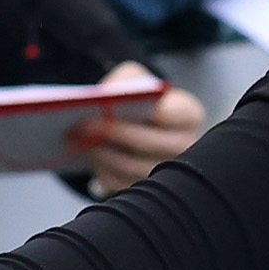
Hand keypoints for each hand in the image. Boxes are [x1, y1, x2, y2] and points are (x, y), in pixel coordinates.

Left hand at [64, 67, 205, 192]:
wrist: (131, 122)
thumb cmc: (135, 98)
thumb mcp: (132, 78)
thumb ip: (126, 81)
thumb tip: (107, 98)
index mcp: (188, 115)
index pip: (175, 114)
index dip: (151, 112)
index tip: (122, 108)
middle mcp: (185, 146)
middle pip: (151, 144)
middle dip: (115, 133)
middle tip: (84, 124)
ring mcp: (169, 172)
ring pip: (135, 168)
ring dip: (104, 154)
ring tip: (80, 140)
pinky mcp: (148, 191)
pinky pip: (123, 185)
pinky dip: (103, 170)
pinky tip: (89, 155)